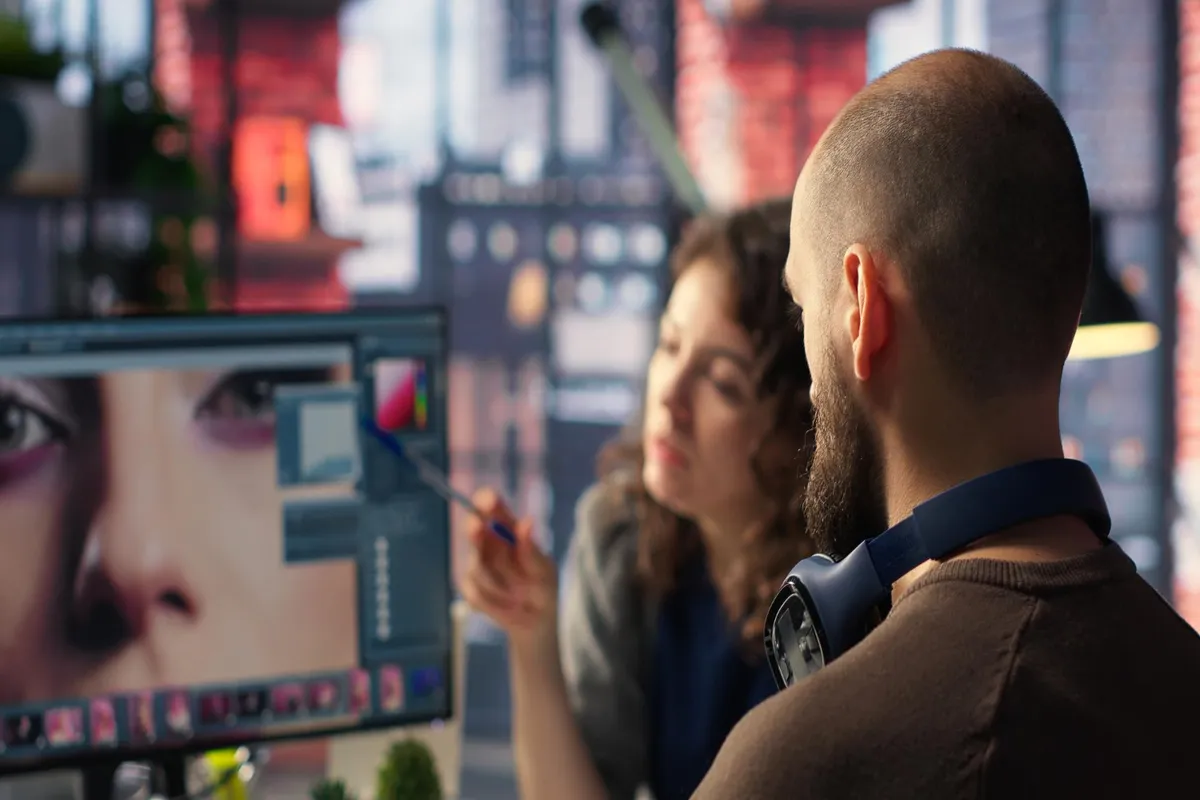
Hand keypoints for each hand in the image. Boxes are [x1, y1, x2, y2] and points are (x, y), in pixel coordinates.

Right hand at [459, 489, 558, 654]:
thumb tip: (526, 522)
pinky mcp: (470, 588)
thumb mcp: (545, 570)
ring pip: (477, 566)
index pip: (493, 508)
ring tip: (520, 596)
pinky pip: (476, 591)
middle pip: (474, 530)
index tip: (487, 500)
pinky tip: (509, 607)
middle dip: (475, 531)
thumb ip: (532, 550)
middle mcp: (490, 544)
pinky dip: (495, 602)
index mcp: (509, 532)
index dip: (486, 501)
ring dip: (500, 583)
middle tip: (478, 527)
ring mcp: (478, 565)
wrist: (536, 621)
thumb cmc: (543, 588)